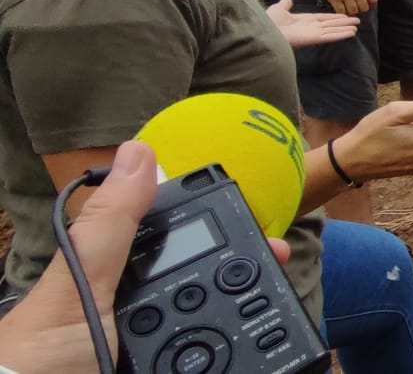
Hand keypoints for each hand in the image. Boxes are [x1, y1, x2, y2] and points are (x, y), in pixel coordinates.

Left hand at [0, 142, 291, 373]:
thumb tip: (138, 150)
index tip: (260, 223)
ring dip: (252, 312)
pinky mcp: (172, 371)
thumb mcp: (79, 282)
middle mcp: (140, 309)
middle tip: (281, 261)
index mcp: (118, 277)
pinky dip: (240, 352)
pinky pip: (215, 359)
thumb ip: (110, 224)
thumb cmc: (41, 356)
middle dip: (249, 268)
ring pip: (219, 321)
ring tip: (280, 305)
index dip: (222, 226)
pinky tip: (259, 344)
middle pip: (209, 280)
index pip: (181, 239)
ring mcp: (158, 347)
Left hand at [266, 0, 359, 47]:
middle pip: (331, 24)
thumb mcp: (279, 9)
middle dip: (343, 23)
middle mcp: (312, 27)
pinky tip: (351, 32)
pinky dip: (341, 34)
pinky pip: (330, 36)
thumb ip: (285, 5)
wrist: (267, 30)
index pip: (324, 18)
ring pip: (333, 30)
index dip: (334, 17)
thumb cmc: (270, 22)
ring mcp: (314, 33)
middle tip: (357, 21)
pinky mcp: (315, 38)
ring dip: (345, 29)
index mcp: (305, 20)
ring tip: (356, 28)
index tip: (345, 15)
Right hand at [313, 0, 377, 15]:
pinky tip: (340, 10)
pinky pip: (340, 11)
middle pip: (364, 7)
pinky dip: (341, 12)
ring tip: (348, 9)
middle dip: (361, 9)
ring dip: (351, 11)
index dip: (371, 4)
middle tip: (356, 7)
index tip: (367, 5)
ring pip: (353, 11)